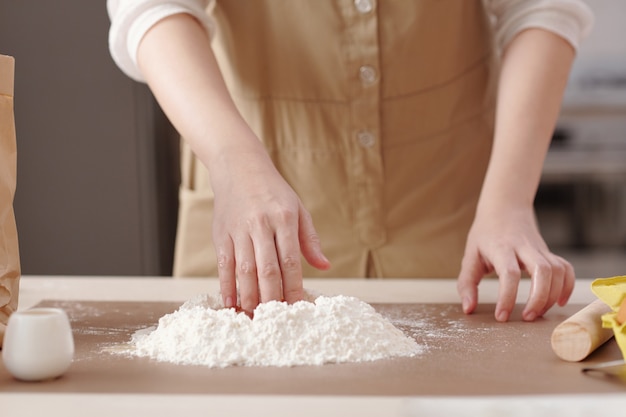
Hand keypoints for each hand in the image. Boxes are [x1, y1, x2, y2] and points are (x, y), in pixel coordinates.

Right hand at [210, 146, 330, 315]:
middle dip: (272, 298)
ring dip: (250, 297)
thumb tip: (324, 266)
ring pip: (245, 271)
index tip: (298, 308)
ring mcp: (239, 230)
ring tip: (255, 317)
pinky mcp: (221, 234)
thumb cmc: (272, 191)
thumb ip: (309, 240)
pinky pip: (224, 265)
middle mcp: (261, 225)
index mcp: (284, 219)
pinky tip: (231, 303)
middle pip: (267, 270)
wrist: (239, 168)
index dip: (294, 288)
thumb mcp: (298, 209)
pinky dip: (227, 286)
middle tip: (275, 320)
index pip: (291, 261)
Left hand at [457, 206, 573, 321]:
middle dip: (538, 298)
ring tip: (536, 313)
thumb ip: (467, 283)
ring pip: (557, 270)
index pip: (509, 273)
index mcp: (501, 247)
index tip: (502, 316)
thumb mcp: (470, 256)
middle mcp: (524, 246)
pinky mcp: (549, 252)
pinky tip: (557, 302)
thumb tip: (468, 309)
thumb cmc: (485, 235)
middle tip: (527, 318)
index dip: (507, 297)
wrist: (504, 207)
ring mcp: (540, 248)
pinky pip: (566, 269)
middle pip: (542, 271)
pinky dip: (567, 286)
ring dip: (551, 295)